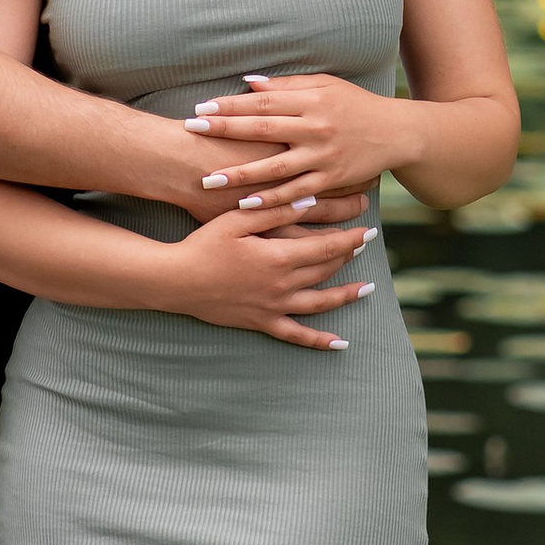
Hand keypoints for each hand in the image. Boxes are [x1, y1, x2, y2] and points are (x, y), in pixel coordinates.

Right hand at [155, 205, 378, 349]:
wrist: (176, 281)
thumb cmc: (204, 244)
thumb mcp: (238, 219)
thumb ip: (276, 210)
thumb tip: (311, 201)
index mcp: (280, 257)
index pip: (327, 246)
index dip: (350, 238)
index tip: (368, 229)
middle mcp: (282, 285)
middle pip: (326, 270)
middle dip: (348, 256)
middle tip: (364, 245)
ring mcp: (273, 307)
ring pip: (319, 302)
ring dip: (345, 295)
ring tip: (367, 289)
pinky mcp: (261, 322)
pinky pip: (296, 335)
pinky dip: (319, 341)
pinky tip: (339, 343)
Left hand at [184, 74, 412, 206]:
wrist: (397, 132)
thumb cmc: (355, 105)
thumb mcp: (325, 85)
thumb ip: (287, 85)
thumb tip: (249, 83)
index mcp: (311, 100)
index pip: (263, 102)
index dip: (230, 105)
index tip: (201, 108)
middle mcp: (315, 127)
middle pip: (262, 129)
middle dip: (224, 131)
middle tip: (192, 132)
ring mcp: (324, 156)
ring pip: (276, 167)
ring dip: (241, 174)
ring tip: (209, 179)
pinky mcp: (332, 179)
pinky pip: (297, 192)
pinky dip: (272, 199)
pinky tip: (246, 204)